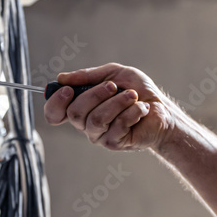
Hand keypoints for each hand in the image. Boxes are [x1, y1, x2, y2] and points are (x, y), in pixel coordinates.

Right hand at [43, 63, 173, 151]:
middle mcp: (86, 123)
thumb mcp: (113, 74)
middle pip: (75, 113)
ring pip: (96, 119)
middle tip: (114, 86)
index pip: (54, 113)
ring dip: (117, 102)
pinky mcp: (114, 143)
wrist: (162, 109)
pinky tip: (141, 109)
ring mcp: (99, 135)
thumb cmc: (137, 91)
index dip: (55, 103)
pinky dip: (131, 112)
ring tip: (133, 96)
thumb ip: (88, 76)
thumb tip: (61, 78)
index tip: (68, 89)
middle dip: (96, 94)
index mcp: (81, 106)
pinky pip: (116, 126)